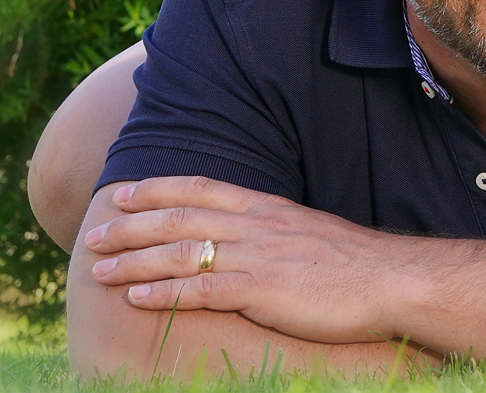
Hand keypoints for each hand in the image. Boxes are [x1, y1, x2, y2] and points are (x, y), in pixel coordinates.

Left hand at [86, 176, 413, 346]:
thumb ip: (274, 232)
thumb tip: (246, 238)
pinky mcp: (262, 290)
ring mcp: (259, 257)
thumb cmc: (355, 263)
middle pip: (180, 218)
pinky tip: (137, 297)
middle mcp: (258, 225)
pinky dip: (164, 292)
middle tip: (93, 234)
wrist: (392, 279)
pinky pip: (201, 289)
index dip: (159, 189)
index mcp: (269, 208)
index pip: (203, 188)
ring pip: (181, 252)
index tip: (125, 193)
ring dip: (134, 260)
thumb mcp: (310, 233)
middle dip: (131, 225)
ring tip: (101, 269)